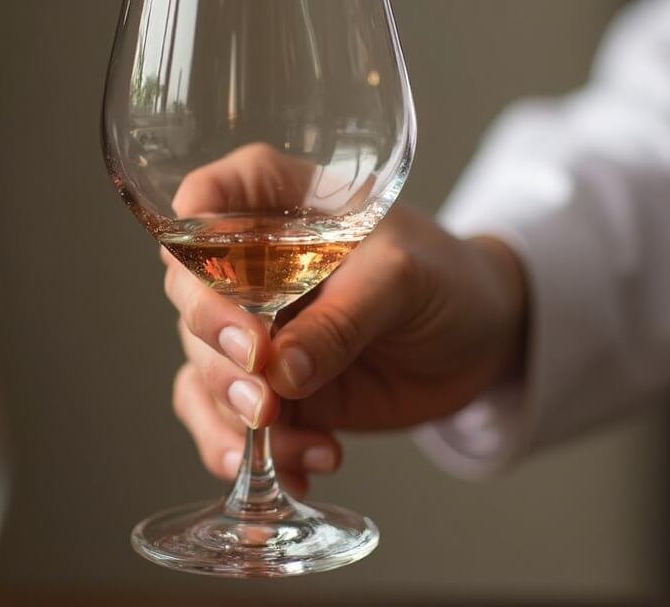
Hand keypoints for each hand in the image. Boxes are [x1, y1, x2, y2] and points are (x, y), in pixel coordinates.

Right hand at [163, 195, 527, 495]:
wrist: (480, 340)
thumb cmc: (446, 279)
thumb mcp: (405, 281)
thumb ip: (344, 319)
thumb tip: (279, 373)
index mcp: (279, 204)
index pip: (206, 200)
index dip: (191, 242)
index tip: (217, 291)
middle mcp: (251, 265)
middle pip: (190, 296)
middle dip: (216, 348)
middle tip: (261, 388)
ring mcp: (256, 331)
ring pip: (202, 368)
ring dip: (230, 413)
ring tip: (286, 441)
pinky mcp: (269, 389)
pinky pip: (226, 423)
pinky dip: (249, 454)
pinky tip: (301, 470)